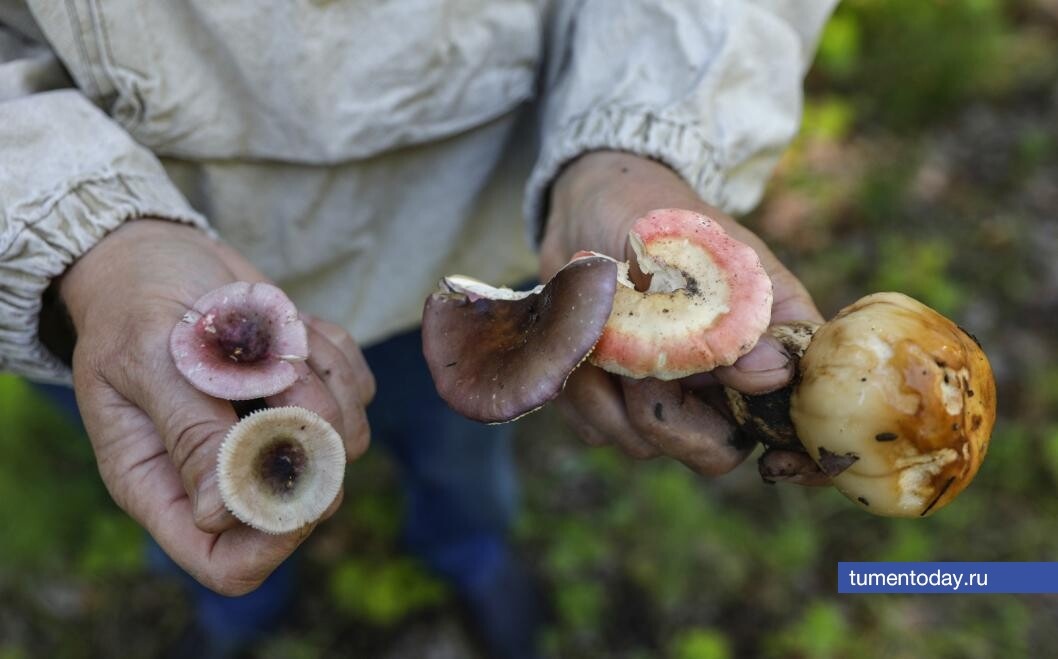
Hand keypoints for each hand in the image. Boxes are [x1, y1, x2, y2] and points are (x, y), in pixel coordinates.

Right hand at [59, 219, 374, 594]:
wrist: (156, 256)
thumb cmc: (132, 305)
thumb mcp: (146, 359)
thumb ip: (188, 432)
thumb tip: (217, 513)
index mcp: (163, 485)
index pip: (227, 562)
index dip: (273, 534)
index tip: (294, 471)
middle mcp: (223, 472)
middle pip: (307, 503)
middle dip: (310, 433)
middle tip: (281, 369)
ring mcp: (274, 434)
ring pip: (346, 441)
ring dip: (324, 380)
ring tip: (276, 335)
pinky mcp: (309, 395)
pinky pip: (357, 390)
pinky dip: (334, 352)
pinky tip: (290, 324)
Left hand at [541, 152, 823, 477]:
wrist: (589, 207)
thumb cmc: (657, 215)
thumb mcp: (692, 249)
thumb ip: (725, 311)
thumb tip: (772, 376)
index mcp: (769, 338)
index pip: (809, 414)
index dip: (807, 456)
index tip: (780, 465)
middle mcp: (724, 378)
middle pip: (716, 452)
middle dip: (668, 421)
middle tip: (638, 371)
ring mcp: (670, 393)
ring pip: (644, 444)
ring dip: (608, 393)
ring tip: (597, 335)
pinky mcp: (618, 399)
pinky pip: (597, 429)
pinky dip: (579, 390)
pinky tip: (579, 344)